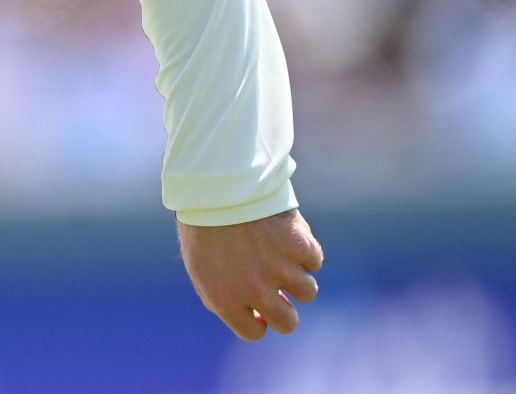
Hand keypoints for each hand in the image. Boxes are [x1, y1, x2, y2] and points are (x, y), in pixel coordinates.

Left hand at [177, 207, 323, 340]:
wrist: (216, 181)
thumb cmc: (204, 222)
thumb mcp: (201, 265)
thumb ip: (224, 296)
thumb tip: (257, 318)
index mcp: (224, 298)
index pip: (254, 333)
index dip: (258, 321)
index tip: (259, 310)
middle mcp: (254, 290)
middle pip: (288, 323)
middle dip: (286, 309)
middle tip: (281, 291)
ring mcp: (279, 268)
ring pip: (308, 292)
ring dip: (298, 276)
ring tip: (280, 254)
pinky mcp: (299, 245)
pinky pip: (315, 260)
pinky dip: (306, 249)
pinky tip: (287, 234)